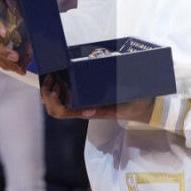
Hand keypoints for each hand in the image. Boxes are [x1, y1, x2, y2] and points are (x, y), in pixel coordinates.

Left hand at [40, 73, 154, 120]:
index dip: (53, 101)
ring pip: (58, 104)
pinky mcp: (88, 98)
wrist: (143, 106)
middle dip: (47, 94)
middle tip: (52, 78)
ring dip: (50, 92)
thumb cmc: (132, 106)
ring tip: (55, 77)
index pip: (62, 112)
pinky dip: (58, 88)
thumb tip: (86, 111)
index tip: (56, 86)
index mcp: (89, 112)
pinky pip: (67, 97)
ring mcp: (84, 104)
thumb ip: (105, 109)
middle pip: (54, 109)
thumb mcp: (122, 108)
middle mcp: (83, 109)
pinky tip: (61, 78)